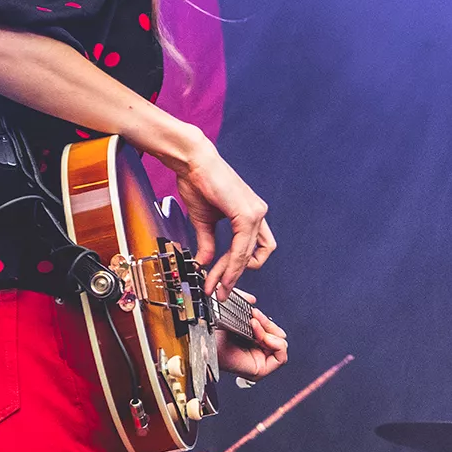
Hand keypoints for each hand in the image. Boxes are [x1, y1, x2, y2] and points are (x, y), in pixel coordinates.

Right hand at [175, 142, 275, 299]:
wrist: (193, 162)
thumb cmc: (199, 183)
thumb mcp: (204, 221)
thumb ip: (208, 242)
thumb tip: (205, 262)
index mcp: (251, 215)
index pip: (253, 249)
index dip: (238, 268)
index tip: (221, 282)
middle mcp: (259, 214)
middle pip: (254, 257)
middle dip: (234, 276)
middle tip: (218, 289)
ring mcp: (256, 213)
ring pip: (247, 256)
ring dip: (230, 274)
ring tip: (215, 285)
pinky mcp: (247, 214)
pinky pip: (241, 248)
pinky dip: (231, 264)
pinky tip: (218, 272)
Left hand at [217, 297, 287, 380]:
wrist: (205, 342)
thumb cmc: (212, 333)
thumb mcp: (233, 314)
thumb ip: (242, 305)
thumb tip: (252, 300)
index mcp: (252, 342)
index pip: (273, 332)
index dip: (266, 322)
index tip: (254, 314)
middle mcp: (257, 353)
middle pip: (279, 337)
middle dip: (268, 325)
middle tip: (254, 320)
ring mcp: (260, 362)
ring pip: (281, 344)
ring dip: (269, 332)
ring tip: (254, 328)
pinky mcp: (261, 369)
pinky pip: (281, 356)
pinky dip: (274, 343)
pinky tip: (259, 337)